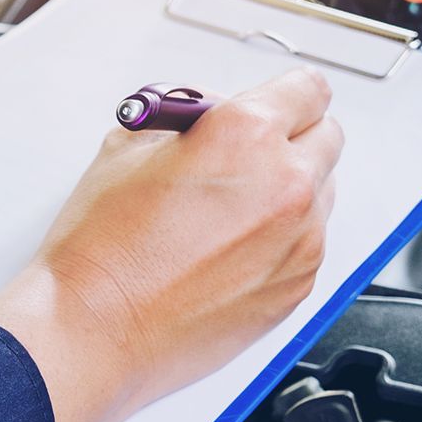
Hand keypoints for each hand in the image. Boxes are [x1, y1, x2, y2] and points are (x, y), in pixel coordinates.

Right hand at [0, 67, 341, 421]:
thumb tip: (212, 113)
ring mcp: (301, 238)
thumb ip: (188, 118)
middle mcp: (287, 182)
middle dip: (293, 136)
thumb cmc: (102, 249)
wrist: (94, 332)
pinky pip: (310, 242)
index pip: (307, 88)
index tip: (282, 101)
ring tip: (233, 209)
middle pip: (326, 136)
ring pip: (322, 191)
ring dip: (292, 188)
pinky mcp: (299, 285)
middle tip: (251, 153)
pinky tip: (233, 249)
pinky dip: (285, 237)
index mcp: (247, 134)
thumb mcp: (129, 147)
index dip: (289, 93)